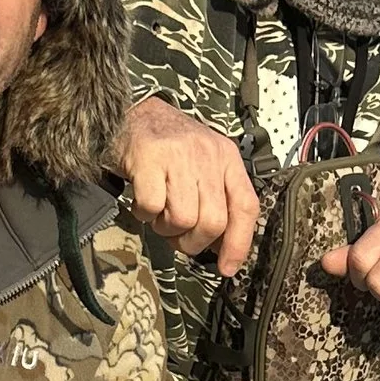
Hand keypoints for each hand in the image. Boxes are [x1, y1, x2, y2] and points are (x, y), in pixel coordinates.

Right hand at [114, 95, 262, 277]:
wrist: (133, 113)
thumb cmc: (170, 148)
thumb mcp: (204, 165)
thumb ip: (217, 200)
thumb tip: (222, 251)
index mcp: (227, 158)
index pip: (245, 206)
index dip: (239, 243)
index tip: (227, 268)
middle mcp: (208, 155)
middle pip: (213, 221)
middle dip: (193, 242)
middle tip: (178, 236)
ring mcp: (178, 155)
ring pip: (183, 219)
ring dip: (166, 228)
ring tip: (159, 213)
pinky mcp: (148, 158)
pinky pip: (152, 207)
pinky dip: (144, 214)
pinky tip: (142, 202)